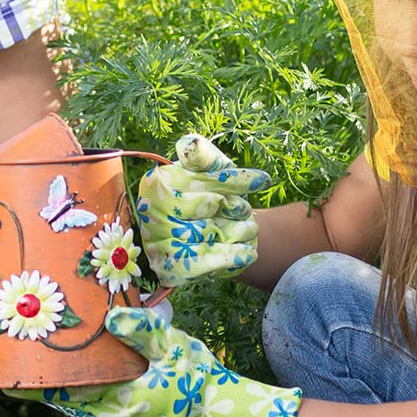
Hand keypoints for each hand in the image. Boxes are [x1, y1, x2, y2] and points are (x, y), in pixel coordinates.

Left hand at [18, 303, 299, 416]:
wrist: (226, 416)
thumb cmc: (200, 381)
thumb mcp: (173, 349)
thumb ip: (142, 332)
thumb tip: (110, 319)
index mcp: (118, 407)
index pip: (65, 396)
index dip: (35, 385)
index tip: (8, 377)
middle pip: (68, 403)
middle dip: (50, 381)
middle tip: (27, 357)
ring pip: (82, 410)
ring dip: (70, 390)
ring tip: (52, 364)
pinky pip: (97, 415)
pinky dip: (87, 398)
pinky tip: (88, 377)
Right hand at [137, 133, 269, 285]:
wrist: (199, 233)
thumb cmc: (206, 192)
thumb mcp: (208, 169)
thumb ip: (203, 156)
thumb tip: (192, 146)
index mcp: (156, 184)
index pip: (202, 180)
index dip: (234, 182)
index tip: (263, 181)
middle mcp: (153, 215)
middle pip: (209, 208)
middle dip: (236, 208)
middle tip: (244, 210)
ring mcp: (160, 245)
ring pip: (211, 236)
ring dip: (239, 232)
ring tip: (248, 228)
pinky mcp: (172, 270)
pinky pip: (206, 265)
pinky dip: (231, 257)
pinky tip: (248, 252)